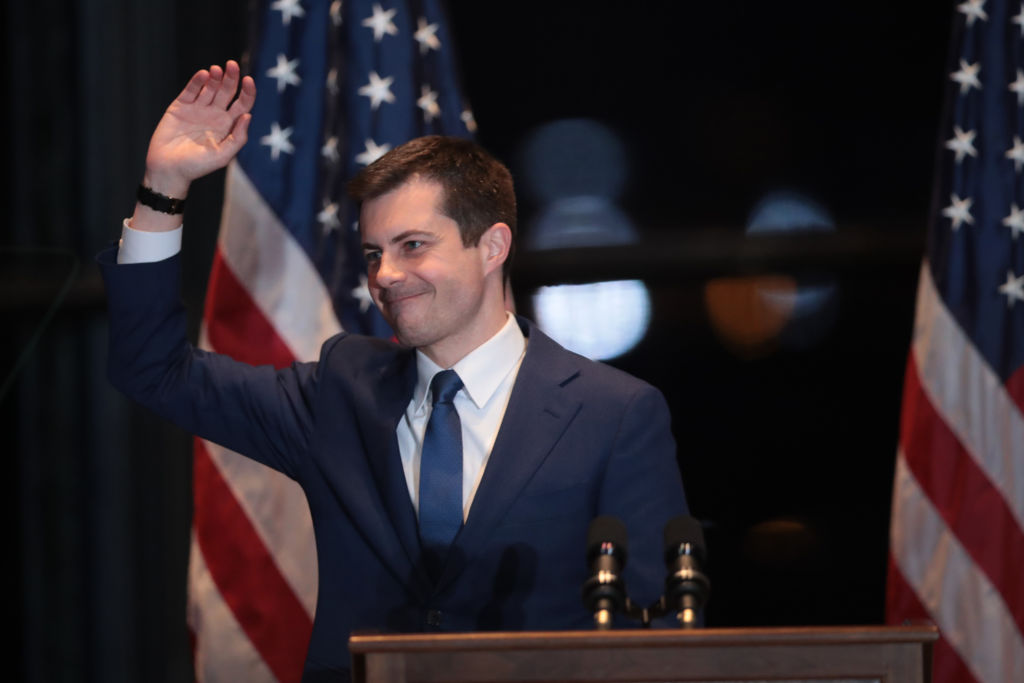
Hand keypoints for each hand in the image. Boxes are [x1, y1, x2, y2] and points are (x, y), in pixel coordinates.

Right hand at [143, 60, 255, 197]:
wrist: (168, 169)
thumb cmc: (197, 166)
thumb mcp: (222, 155)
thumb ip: (238, 137)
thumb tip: (249, 116)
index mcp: (228, 126)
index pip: (242, 104)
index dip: (247, 92)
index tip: (248, 80)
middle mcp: (215, 115)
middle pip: (227, 92)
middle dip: (231, 78)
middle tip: (232, 65)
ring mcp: (198, 110)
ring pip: (210, 87)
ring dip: (215, 77)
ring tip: (217, 70)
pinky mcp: (180, 107)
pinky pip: (191, 90)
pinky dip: (197, 81)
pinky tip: (204, 74)